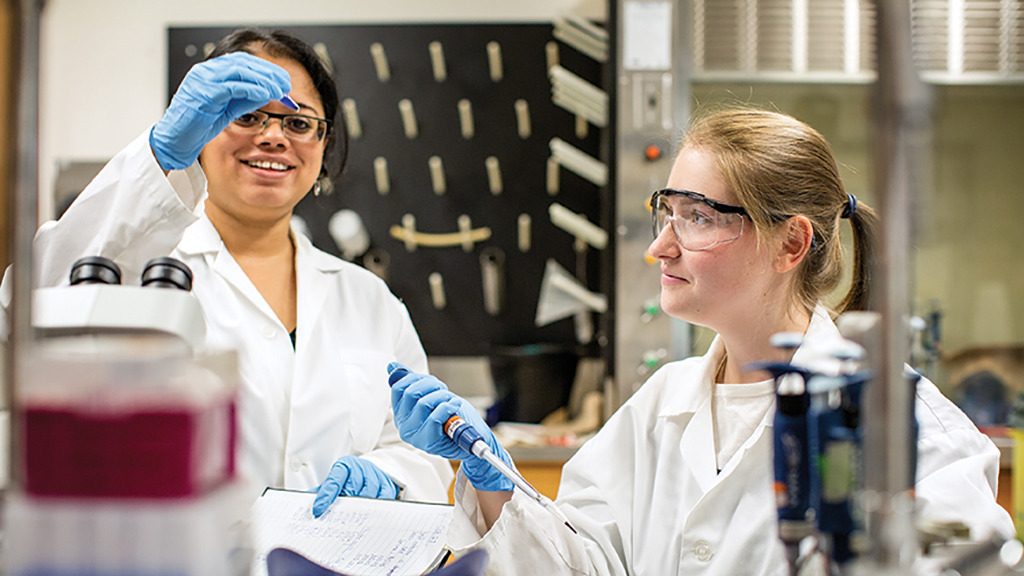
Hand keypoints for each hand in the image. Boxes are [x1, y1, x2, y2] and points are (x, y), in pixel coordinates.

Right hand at [150, 52, 290, 169]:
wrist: (176, 141)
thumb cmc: (198, 126)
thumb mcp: (227, 109)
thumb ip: (245, 98)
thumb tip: (268, 92)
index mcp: (210, 72)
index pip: (241, 61)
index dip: (264, 68)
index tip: (282, 78)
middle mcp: (205, 71)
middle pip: (243, 62)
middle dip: (268, 72)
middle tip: (286, 83)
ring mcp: (202, 80)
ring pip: (239, 71)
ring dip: (264, 80)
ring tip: (280, 89)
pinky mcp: (203, 93)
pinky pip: (233, 87)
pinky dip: (253, 89)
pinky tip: (267, 95)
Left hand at [312, 455, 398, 516]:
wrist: (371, 471)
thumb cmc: (350, 480)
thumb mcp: (335, 482)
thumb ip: (321, 492)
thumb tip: (303, 509)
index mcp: (344, 466)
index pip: (333, 480)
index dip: (325, 496)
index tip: (317, 511)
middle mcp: (360, 468)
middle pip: (352, 489)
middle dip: (345, 505)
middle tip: (337, 520)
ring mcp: (375, 475)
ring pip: (368, 494)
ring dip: (360, 508)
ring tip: (353, 520)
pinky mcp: (387, 484)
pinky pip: (382, 499)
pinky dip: (376, 509)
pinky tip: (370, 517)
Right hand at [389, 363, 512, 491]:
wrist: (471, 436)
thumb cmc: (451, 414)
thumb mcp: (429, 394)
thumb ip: (410, 381)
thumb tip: (392, 367)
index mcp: (400, 412)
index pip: (398, 387)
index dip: (417, 378)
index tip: (432, 382)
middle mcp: (403, 425)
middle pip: (410, 393)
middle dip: (432, 385)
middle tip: (444, 390)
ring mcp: (414, 435)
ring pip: (423, 403)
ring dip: (442, 396)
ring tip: (451, 401)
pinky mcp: (428, 442)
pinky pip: (435, 417)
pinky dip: (448, 408)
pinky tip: (454, 408)